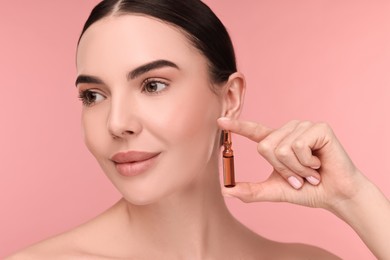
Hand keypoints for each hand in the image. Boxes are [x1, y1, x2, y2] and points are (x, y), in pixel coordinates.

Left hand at [218, 117, 364, 209]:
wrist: (335, 195)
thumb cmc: (307, 190)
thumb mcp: (275, 190)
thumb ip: (251, 190)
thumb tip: (225, 191)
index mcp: (277, 141)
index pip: (254, 131)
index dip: (237, 126)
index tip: (220, 121)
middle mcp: (288, 130)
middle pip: (266, 147)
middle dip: (282, 170)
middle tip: (299, 176)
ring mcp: (303, 127)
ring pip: (282, 148)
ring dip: (296, 169)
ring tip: (311, 171)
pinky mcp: (319, 128)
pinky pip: (298, 146)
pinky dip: (307, 163)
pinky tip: (320, 163)